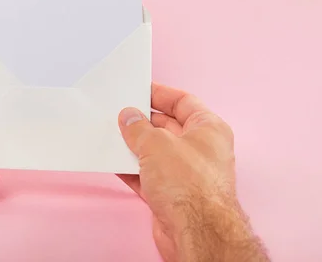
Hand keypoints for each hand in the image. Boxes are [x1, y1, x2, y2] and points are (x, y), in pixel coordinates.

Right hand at [118, 83, 267, 261]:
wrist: (194, 232)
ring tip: (112, 136)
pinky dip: (132, 169)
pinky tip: (115, 162)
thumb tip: (128, 117)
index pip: (183, 102)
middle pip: (167, 127)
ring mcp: (187, 173)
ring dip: (134, 146)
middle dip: (142, 122)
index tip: (139, 89)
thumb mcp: (157, 144)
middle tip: (120, 114)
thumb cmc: (191, 186)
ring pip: (156, 152)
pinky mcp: (173, 195)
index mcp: (209, 129)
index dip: (160, 94)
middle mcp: (201, 150)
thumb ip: (138, 128)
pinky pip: (148, 175)